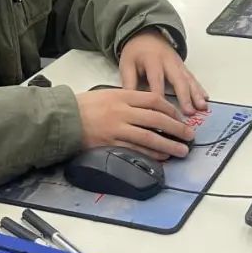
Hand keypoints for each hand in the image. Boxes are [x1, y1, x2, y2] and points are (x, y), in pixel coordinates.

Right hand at [77, 88, 193, 159]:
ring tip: (182, 150)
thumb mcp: (107, 95)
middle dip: (177, 128)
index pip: (154, 100)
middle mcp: (123, 111)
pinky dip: (151, 154)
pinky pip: (136, 149)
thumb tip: (148, 111)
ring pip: (149, 137)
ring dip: (168, 144)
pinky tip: (162, 157)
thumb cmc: (83, 106)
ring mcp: (117, 128)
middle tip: (190, 135)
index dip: (171, 109)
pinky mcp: (110, 144)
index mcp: (123, 96)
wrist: (62, 118)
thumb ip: (127, 100)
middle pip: (157, 119)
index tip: (180, 117)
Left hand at [119, 29, 207, 114]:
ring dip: (196, 94)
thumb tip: (130, 103)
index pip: (156, 82)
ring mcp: (177, 63)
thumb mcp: (127, 65)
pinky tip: (205, 97)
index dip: (159, 98)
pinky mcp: (183, 66)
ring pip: (188, 79)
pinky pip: (192, 77)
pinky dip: (199, 88)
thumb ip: (129, 83)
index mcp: (152, 61)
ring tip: (202, 107)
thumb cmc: (135, 52)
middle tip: (189, 112)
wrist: (146, 34)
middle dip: (184, 96)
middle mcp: (168, 62)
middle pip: (178, 80)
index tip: (161, 114)